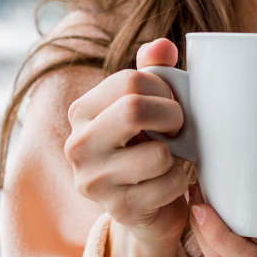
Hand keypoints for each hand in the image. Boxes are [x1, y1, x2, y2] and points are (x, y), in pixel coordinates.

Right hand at [64, 38, 189, 249]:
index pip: (129, 82)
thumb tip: (161, 47)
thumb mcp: (147, 106)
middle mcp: (78, 146)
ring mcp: (94, 181)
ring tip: (168, 160)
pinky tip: (166, 185)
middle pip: (134, 110)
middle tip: (177, 128)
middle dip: (171, 117)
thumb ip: (153, 72)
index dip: (163, 89)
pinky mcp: (118, 210)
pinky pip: (168, 185)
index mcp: (81, 112)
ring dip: (176, 156)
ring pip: (157, 154)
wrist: (146, 208)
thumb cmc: (146, 147)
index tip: (170, 104)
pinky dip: (179, 183)